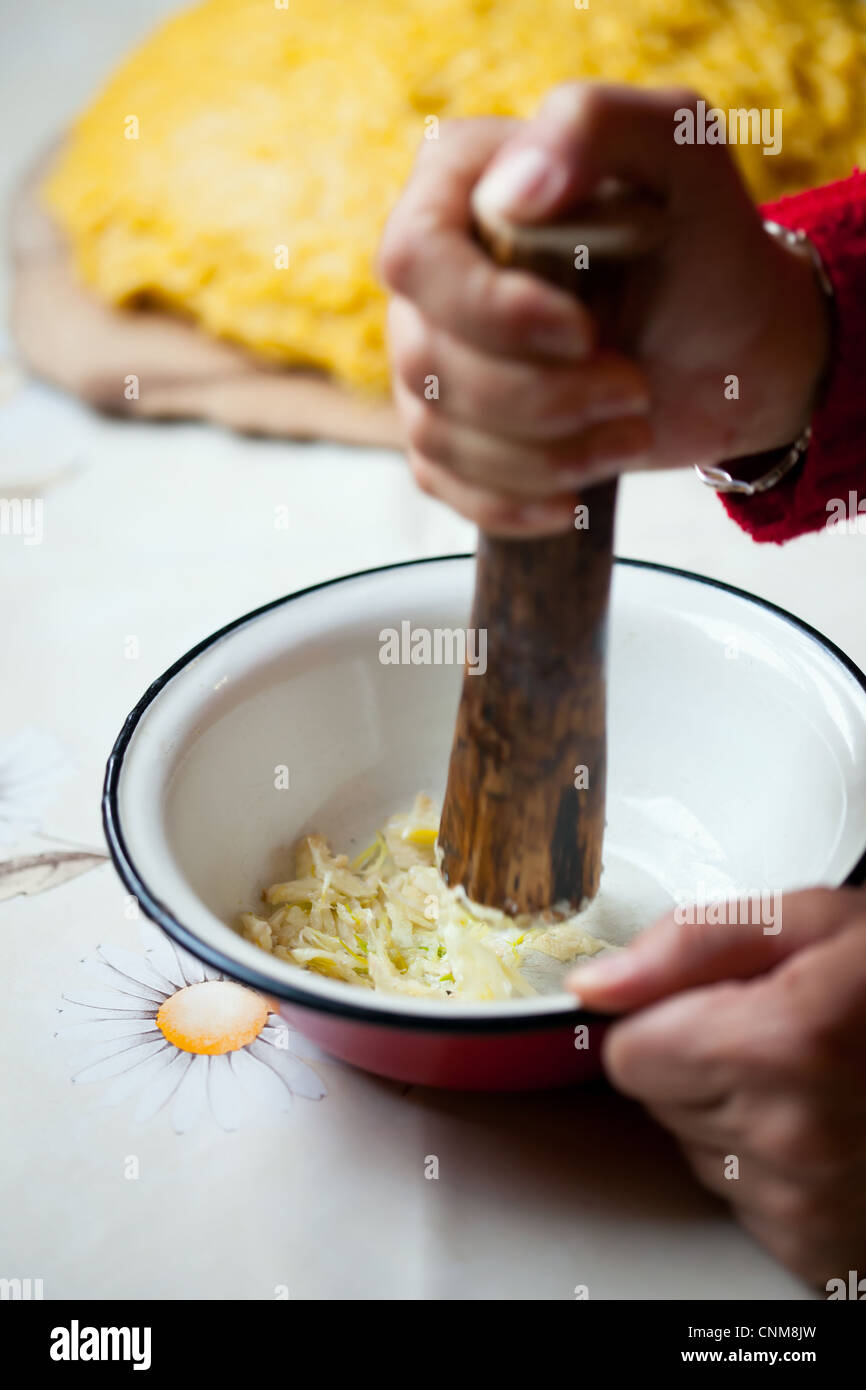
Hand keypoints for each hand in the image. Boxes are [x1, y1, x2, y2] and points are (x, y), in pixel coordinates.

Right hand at [378, 84, 829, 535]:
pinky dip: (511, 504)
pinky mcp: (451, 430)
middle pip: (425, 361)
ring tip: (630, 433)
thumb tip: (507, 192)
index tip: (582, 334)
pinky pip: (442, 485)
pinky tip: (572, 500)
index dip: (490, 314)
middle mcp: (430, 275)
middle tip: (633, 389)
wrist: (731, 346)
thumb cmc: (705, 244)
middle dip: (542, 398)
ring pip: (437, 433)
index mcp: (459, 186)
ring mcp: (430, 357)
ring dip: (545, 456)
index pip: (414, 260)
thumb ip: (594, 127)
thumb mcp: (676, 151)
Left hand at [566, 887, 865, 1287]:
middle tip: (780, 1037)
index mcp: (784, 1044)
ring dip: (735, 1115)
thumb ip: (691, 942)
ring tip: (812, 1080)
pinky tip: (825, 1129)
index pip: (626, 1052)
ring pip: (695, 1150)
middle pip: (656, 1102)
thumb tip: (597, 986)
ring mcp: (809, 1202)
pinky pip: (738, 1201)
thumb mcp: (810, 921)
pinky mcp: (819, 1248)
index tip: (720, 1005)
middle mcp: (795, 1136)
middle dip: (699, 1063)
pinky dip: (768, 1169)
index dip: (666, 1018)